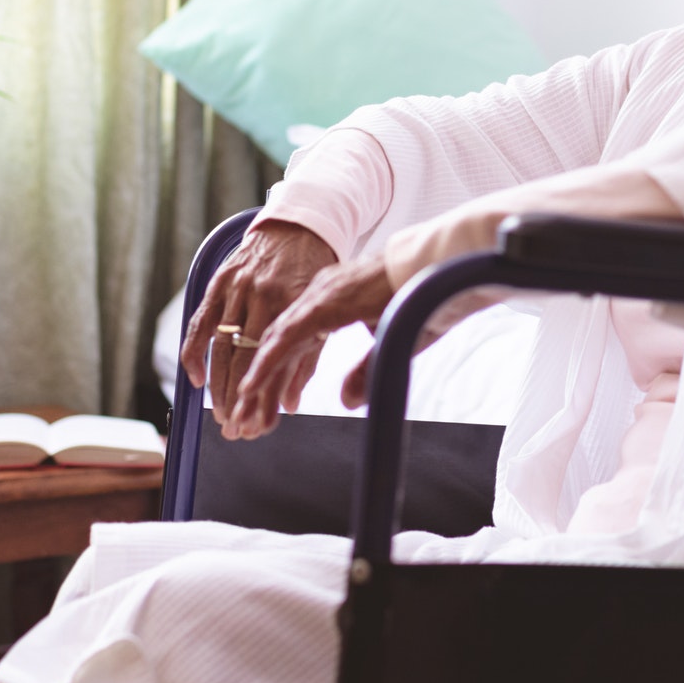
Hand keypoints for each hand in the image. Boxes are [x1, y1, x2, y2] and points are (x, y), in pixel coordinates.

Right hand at [181, 220, 336, 433]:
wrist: (300, 225)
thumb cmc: (316, 275)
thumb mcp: (323, 313)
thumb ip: (306, 359)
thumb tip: (288, 406)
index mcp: (296, 303)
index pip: (275, 360)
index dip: (263, 397)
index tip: (259, 428)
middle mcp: (265, 295)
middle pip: (244, 358)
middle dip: (238, 400)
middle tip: (235, 431)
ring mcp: (239, 287)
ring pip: (221, 345)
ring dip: (218, 386)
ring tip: (221, 415)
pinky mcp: (220, 280)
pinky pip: (199, 322)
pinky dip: (194, 353)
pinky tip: (197, 381)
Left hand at [231, 266, 514, 440]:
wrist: (444, 262)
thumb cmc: (424, 296)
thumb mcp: (389, 343)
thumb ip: (365, 370)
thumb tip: (346, 401)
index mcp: (331, 300)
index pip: (292, 342)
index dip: (273, 375)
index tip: (259, 407)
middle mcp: (318, 295)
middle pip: (277, 345)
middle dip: (258, 385)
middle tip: (241, 420)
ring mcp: (320, 295)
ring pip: (276, 342)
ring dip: (256, 379)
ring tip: (239, 412)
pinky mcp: (327, 301)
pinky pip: (289, 335)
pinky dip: (269, 362)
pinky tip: (252, 386)